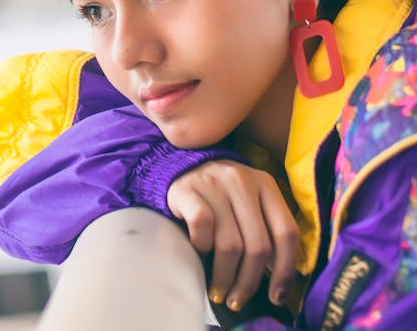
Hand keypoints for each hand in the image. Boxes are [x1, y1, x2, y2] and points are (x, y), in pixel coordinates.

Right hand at [167, 160, 298, 312]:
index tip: (275, 296)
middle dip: (249, 282)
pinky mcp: (188, 188)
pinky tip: (200, 252)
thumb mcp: (249, 204)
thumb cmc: (220, 196)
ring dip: (225, 276)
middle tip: (237, 299)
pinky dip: (202, 246)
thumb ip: (266, 231)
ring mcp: (214, 182)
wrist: (179, 167)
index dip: (285, 271)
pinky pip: (202, 226)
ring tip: (219, 290)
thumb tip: (278, 283)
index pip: (287, 233)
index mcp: (266, 184)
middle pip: (258, 246)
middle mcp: (243, 180)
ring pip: (231, 244)